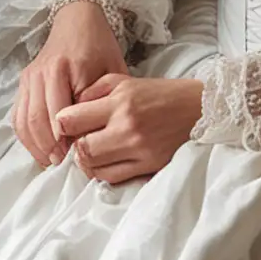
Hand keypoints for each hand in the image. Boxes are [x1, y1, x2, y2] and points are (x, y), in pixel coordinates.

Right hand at [13, 1, 127, 167]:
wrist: (77, 20)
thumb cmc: (99, 47)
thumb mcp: (112, 70)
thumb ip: (103, 100)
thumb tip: (93, 135)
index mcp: (66, 67)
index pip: (60, 112)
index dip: (66, 138)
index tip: (76, 156)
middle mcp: (43, 72)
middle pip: (38, 119)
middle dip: (49, 146)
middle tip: (62, 164)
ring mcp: (30, 76)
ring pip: (24, 120)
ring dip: (35, 145)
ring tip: (51, 161)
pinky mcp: (23, 81)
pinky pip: (17, 115)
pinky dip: (25, 136)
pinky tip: (39, 149)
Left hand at [53, 74, 203, 184]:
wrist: (198, 109)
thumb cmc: (159, 93)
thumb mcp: (125, 81)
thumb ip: (93, 91)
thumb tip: (68, 112)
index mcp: (120, 100)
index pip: (72, 119)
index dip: (62, 125)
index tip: (64, 125)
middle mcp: (127, 126)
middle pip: (81, 148)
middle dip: (73, 146)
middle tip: (76, 142)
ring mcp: (138, 149)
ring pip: (94, 167)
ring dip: (86, 162)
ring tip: (90, 152)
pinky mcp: (148, 166)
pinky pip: (112, 178)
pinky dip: (101, 172)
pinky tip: (104, 161)